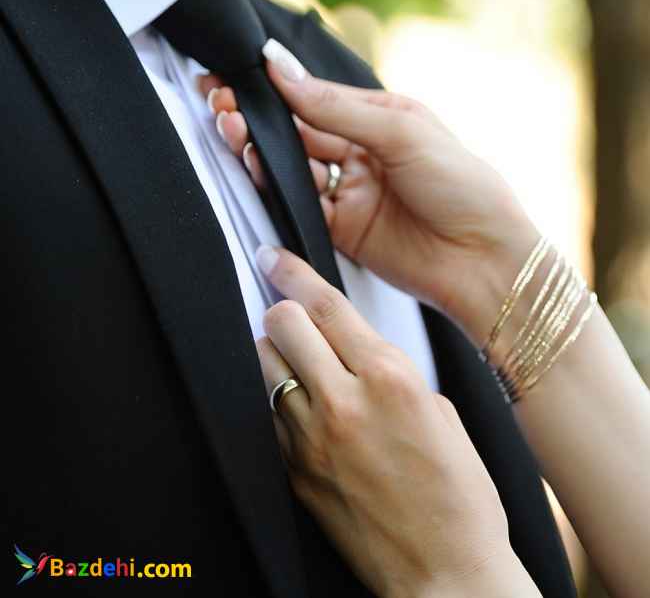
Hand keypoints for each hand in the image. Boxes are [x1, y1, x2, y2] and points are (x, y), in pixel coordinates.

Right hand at [198, 40, 539, 346]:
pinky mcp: (342, 231)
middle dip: (260, 121)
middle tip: (225, 108)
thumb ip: (337, 107)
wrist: (482, 257)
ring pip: (292, 171)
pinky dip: (276, 193)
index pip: (316, 100)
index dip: (278, 92)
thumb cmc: (461, 185)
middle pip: (297, 134)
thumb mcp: (401, 130)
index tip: (243, 79)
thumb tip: (284, 70)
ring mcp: (349, 194)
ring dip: (261, 154)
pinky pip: (300, 209)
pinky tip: (257, 174)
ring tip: (234, 134)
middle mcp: (360, 155)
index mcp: (378, 121)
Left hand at [252, 246, 540, 597]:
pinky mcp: (295, 472)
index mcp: (390, 378)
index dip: (294, 273)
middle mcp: (345, 401)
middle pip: (282, 324)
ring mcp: (312, 438)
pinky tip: (299, 405)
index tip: (273, 258)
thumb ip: (394, 375)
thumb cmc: (460, 495)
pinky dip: (278, 399)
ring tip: (294, 360)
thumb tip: (362, 357)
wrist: (447, 573)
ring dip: (276, 353)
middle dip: (282, 310)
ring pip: (264, 365)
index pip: (325, 306)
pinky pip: (269, 415)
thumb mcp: (442, 414)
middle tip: (288, 314)